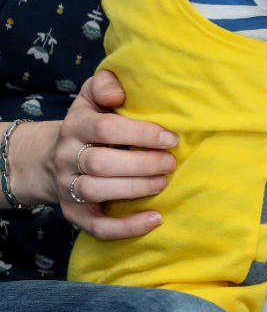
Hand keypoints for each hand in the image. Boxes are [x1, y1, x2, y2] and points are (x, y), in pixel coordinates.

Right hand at [55, 70, 177, 238]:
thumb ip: (105, 83)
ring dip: (135, 190)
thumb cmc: (89, 120)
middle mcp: (66, 156)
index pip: (106, 128)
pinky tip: (155, 219)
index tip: (171, 138)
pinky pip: (96, 227)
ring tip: (163, 182)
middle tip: (171, 162)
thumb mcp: (91, 95)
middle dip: (141, 164)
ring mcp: (67, 186)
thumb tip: (118, 92)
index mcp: (76, 125)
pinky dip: (126, 227)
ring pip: (97, 192)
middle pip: (101, 163)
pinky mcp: (73, 213)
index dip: (141, 134)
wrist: (50, 157)